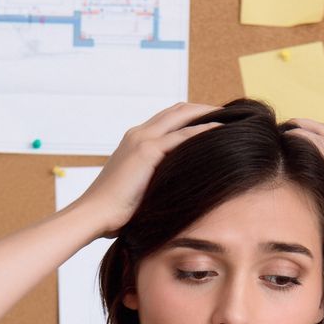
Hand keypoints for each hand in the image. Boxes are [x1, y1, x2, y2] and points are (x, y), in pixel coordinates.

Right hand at [79, 102, 219, 236]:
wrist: (94, 214)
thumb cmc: (113, 211)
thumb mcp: (138, 188)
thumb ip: (155, 180)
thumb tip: (176, 189)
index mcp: (134, 141)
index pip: (167, 119)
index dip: (190, 117)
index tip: (212, 121)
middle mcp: (138, 134)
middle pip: (177, 110)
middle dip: (203, 108)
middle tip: (227, 113)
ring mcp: (141, 139)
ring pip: (181, 115)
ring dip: (207, 113)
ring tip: (229, 117)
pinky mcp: (147, 151)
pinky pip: (183, 135)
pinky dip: (204, 130)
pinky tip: (222, 131)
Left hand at [287, 119, 323, 287]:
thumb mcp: (318, 230)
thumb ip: (305, 221)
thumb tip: (283, 230)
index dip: (306, 139)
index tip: (283, 142)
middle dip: (303, 125)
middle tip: (281, 128)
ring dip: (301, 125)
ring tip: (280, 127)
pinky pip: (321, 144)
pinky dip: (304, 133)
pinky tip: (286, 135)